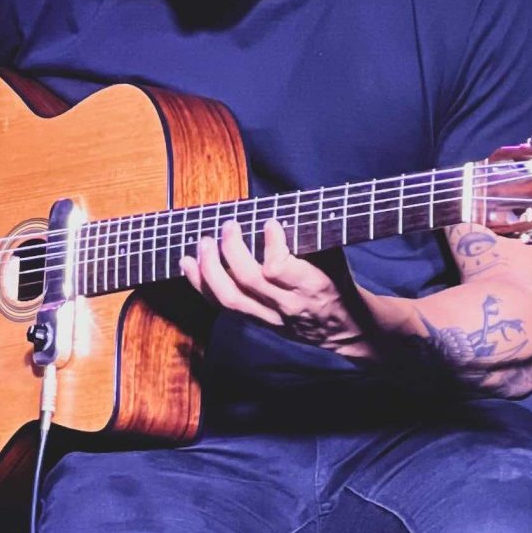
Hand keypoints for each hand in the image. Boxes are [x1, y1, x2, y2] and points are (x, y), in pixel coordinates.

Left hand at [182, 219, 372, 357]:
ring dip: (209, 269)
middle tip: (228, 226)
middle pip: (248, 281)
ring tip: (203, 243)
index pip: (279, 268)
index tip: (269, 221)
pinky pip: (221, 306)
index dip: (271, 243)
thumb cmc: (339, 285)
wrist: (343, 329)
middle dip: (231, 250)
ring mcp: (268, 315)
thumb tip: (288, 204)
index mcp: (310, 286)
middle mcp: (286, 304)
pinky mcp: (255, 320)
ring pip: (229, 298)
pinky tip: (188, 263)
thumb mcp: (336, 258)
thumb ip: (313, 235)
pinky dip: (200, 284)